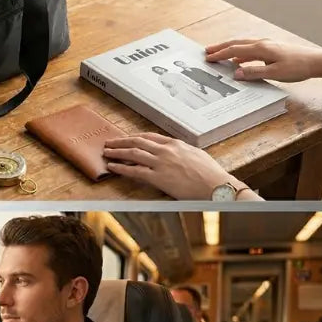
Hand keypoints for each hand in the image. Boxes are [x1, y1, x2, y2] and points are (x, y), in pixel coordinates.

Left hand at [103, 133, 253, 199]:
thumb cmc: (210, 174)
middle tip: (109, 142)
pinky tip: (112, 167)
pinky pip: (134, 171)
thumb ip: (183, 152)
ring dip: (117, 152)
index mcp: (176, 144)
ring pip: (133, 153)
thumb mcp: (196, 155)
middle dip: (121, 142)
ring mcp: (161, 163)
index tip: (127, 138)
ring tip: (106, 152)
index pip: (150, 137)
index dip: (135, 137)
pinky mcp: (158, 177)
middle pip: (137, 142)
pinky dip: (121, 167)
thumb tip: (178, 153)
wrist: (215, 185)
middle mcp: (166, 150)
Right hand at [205, 39, 321, 82]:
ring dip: (230, 49)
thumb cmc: (297, 67)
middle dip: (221, 47)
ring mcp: (268, 45)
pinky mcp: (272, 49)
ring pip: (244, 45)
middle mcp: (263, 43)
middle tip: (208, 51)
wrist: (316, 61)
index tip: (208, 57)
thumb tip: (235, 73)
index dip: (220, 54)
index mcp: (261, 48)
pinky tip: (239, 59)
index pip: (235, 50)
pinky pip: (251, 49)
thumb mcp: (273, 73)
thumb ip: (253, 73)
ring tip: (220, 53)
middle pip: (237, 43)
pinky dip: (241, 53)